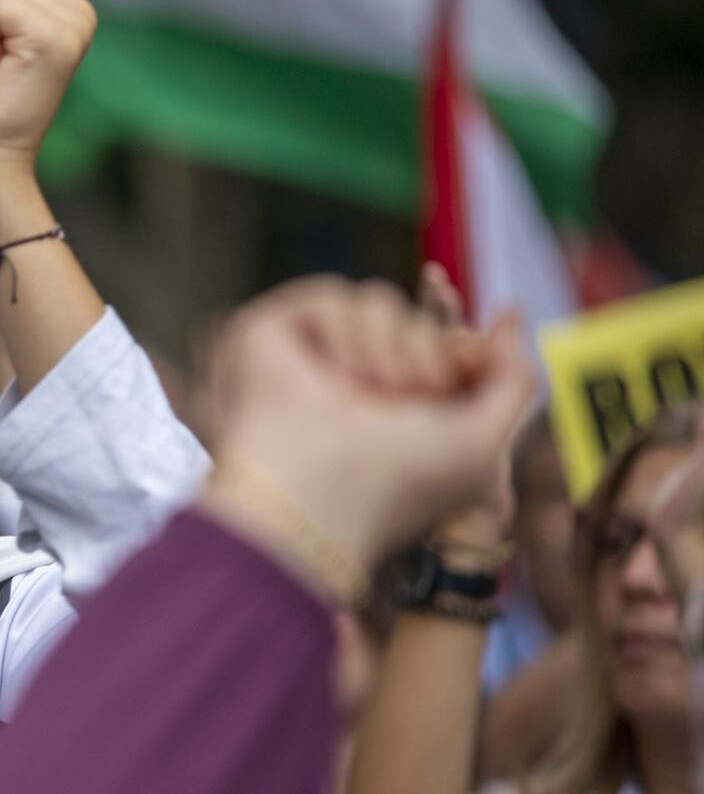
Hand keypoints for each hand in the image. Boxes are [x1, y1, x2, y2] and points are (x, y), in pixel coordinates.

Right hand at [209, 276, 535, 568]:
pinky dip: (348, 331)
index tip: (465, 357)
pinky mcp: (281, 335)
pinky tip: (344, 374)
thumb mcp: (484, 439)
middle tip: (414, 390)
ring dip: (391, 345)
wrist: (323, 494)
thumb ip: (513, 378)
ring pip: (378, 304)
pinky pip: (331, 299)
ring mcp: (320, 356)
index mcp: (408, 403)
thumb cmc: (403, 479)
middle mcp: (362, 378)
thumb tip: (509, 314)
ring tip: (373, 390)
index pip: (443, 342)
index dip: (461, 341)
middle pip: (413, 316)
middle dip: (428, 346)